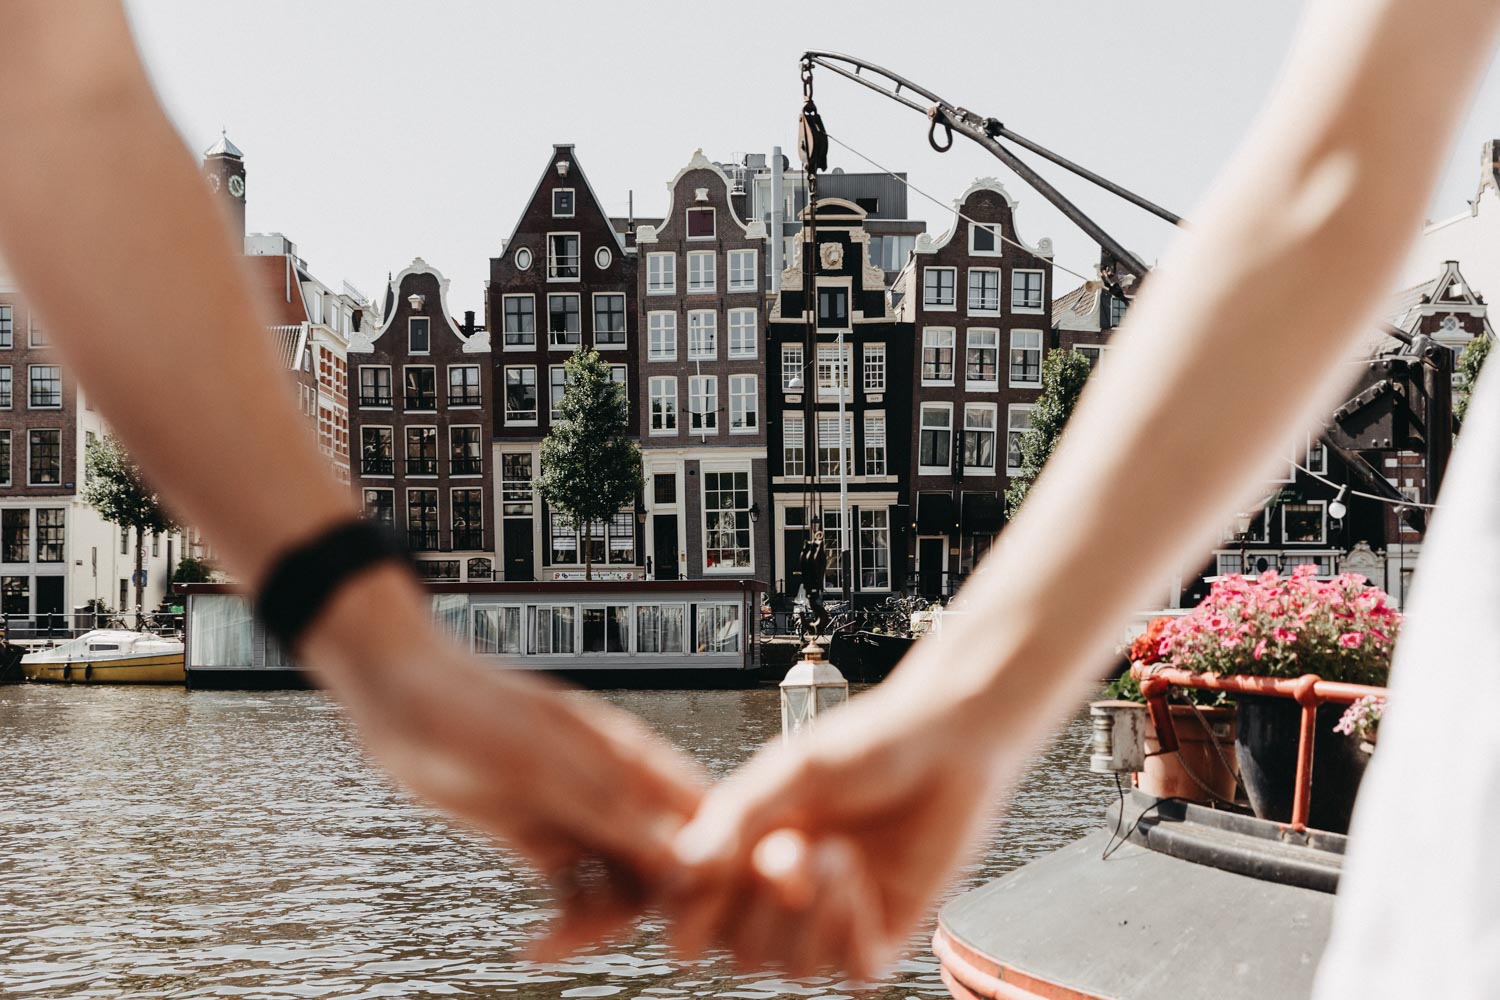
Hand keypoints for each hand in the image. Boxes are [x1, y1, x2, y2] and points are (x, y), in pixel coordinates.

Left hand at [301, 569, 707, 957]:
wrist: (397, 696)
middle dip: (645, 912)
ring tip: (550, 948)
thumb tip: (683, 860)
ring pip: (616, 884)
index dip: (706, 873)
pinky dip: (563, 921)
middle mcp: (613, 789)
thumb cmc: (473, 711)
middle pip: (661, 863)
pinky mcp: (536, 836)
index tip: (687, 923)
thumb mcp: (547, 767)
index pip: (699, 822)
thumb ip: (616, 814)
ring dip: (596, 924)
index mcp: (633, 759)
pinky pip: (571, 890)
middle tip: (600, 942)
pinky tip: (535, 946)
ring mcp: (575, 813)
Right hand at [666, 665, 1014, 977]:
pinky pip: (853, 969)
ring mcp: (838, 917)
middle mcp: (788, 894)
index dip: (691, 910)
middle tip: (788, 848)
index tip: (708, 873)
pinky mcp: (888, 929)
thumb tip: (682, 866)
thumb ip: (736, 817)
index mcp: (749, 854)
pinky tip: (860, 875)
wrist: (950, 739)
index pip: (694, 917)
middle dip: (759, 908)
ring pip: (795, 969)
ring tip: (835, 851)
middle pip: (741, 954)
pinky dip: (849, 930)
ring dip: (809, 917)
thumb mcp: (791, 772)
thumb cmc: (869, 744)